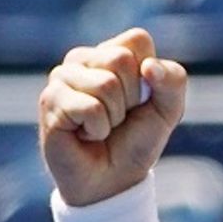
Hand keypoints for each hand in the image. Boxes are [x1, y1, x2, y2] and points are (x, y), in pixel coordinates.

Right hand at [38, 28, 188, 207]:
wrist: (112, 181)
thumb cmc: (136, 141)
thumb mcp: (168, 110)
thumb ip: (173, 81)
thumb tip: (149, 67)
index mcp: (110, 52)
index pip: (138, 40)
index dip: (150, 76)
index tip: (140, 100)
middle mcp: (82, 58)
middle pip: (121, 59)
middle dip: (132, 98)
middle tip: (120, 118)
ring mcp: (62, 77)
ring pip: (105, 84)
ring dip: (114, 116)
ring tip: (102, 127)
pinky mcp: (50, 100)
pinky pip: (90, 107)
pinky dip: (98, 129)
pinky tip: (86, 135)